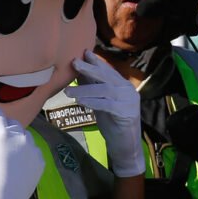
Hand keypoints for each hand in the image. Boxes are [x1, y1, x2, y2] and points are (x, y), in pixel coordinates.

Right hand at [0, 104, 43, 198]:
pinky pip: (32, 150)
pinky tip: (18, 159)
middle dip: (4, 124)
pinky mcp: (39, 160)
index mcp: (2, 132)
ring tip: (8, 145)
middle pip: (12, 124)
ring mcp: (32, 148)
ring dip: (16, 136)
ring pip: (24, 135)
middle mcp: (20, 136)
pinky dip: (25, 151)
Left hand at [66, 50, 144, 177]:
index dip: (96, 61)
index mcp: (123, 86)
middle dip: (89, 68)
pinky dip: (92, 102)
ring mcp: (129, 101)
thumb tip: (80, 74)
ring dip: (85, 89)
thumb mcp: (102, 103)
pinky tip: (80, 100)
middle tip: (74, 62)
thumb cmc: (113, 124)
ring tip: (68, 91)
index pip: (108, 70)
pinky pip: (107, 105)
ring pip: (105, 90)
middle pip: (106, 76)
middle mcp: (128, 90)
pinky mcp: (127, 113)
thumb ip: (94, 89)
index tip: (84, 52)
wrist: (125, 146)